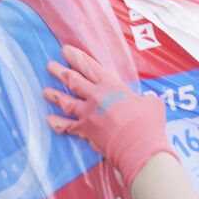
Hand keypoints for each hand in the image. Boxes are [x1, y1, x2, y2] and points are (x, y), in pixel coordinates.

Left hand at [43, 44, 174, 184]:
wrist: (138, 147)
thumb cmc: (148, 124)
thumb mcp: (153, 105)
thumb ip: (148, 100)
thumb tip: (150, 99)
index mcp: (112, 85)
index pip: (90, 67)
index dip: (77, 57)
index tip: (65, 50)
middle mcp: (96, 97)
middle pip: (73, 81)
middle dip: (60, 72)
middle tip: (50, 66)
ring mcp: (88, 114)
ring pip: (66, 101)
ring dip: (54, 95)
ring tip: (45, 91)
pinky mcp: (85, 131)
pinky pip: (67, 126)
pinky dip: (57, 123)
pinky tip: (49, 119)